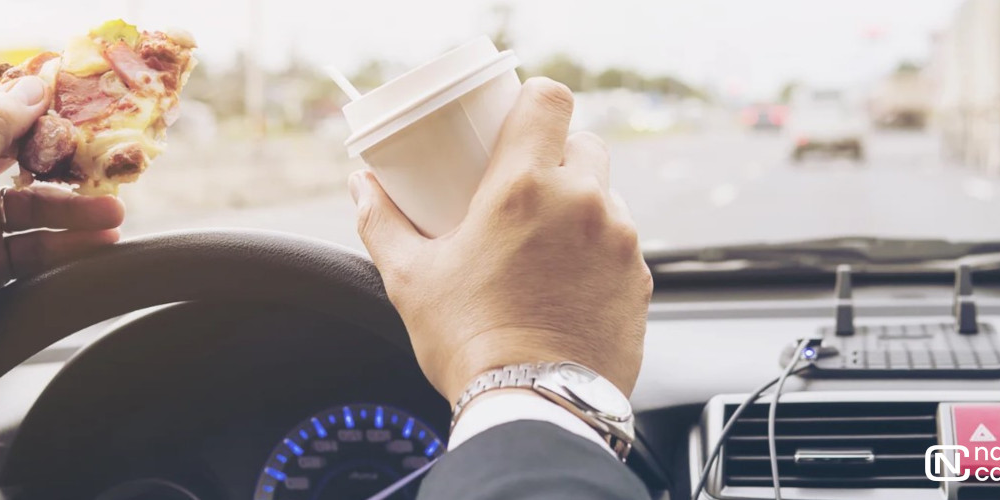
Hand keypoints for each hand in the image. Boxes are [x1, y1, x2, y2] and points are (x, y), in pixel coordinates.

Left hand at [0, 77, 123, 429]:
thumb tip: (32, 85)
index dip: (39, 117)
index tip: (84, 113)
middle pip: (23, 166)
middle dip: (66, 171)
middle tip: (105, 169)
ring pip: (37, 209)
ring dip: (76, 212)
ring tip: (113, 215)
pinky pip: (38, 246)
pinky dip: (69, 244)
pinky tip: (97, 242)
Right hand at [350, 77, 651, 401]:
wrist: (535, 406)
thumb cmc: (470, 342)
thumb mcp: (410, 278)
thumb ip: (382, 221)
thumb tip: (360, 186)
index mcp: (523, 188)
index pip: (550, 99)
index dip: (534, 101)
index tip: (516, 122)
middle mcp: (582, 203)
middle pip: (584, 143)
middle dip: (557, 157)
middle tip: (524, 191)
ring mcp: (619, 241)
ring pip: (606, 196)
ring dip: (579, 207)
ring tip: (543, 246)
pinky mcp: (639, 279)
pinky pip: (621, 244)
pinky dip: (598, 252)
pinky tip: (567, 283)